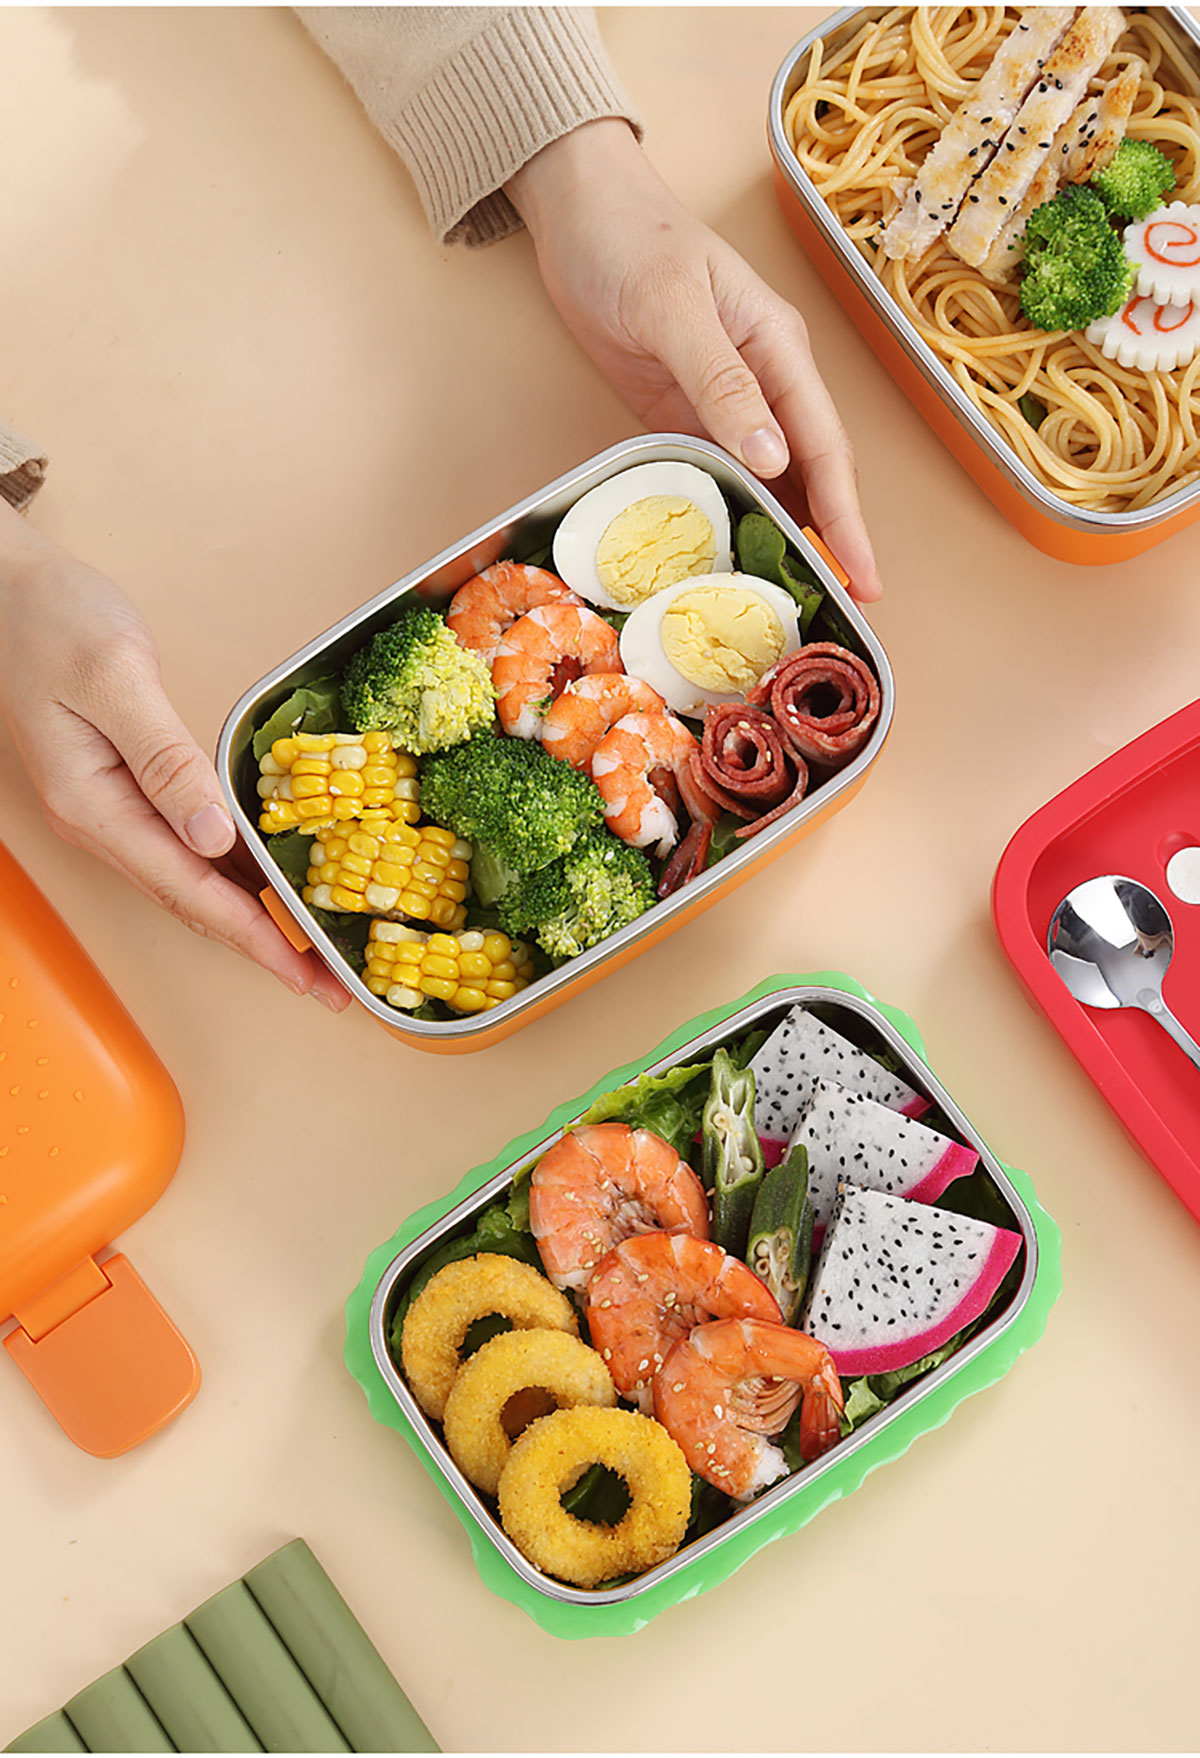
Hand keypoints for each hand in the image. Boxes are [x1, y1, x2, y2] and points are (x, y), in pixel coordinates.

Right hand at [0, 504, 348, 1007]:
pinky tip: (267, 886)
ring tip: (309, 951)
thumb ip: (164, 760)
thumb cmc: (53, 620)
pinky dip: (230, 876)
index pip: (188, 889)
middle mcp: (100, 820)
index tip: (305, 971)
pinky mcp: (122, 787)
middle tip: (328, 985)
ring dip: (249, 918)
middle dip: (261, 945)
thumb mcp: (114, 679)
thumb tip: (213, 836)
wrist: (2, 589)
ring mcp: (108, 807)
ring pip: (189, 881)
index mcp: (95, 805)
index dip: (252, 935)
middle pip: (192, 902)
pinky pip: (183, 848)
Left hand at [506, 120, 880, 602]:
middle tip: (842, 615)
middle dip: (829, 543)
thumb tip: (773, 456)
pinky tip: (726, 563)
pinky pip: (715, 479)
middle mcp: (764, 383)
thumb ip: (722, 380)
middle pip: (809, 477)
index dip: (847, 517)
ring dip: (779, 540)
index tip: (864, 574)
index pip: (826, 448)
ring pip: (766, 485)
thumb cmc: (631, 240)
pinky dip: (726, 520)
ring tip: (788, 607)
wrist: (577, 213)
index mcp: (780, 350)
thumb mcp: (675, 306)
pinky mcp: (683, 416)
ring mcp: (724, 404)